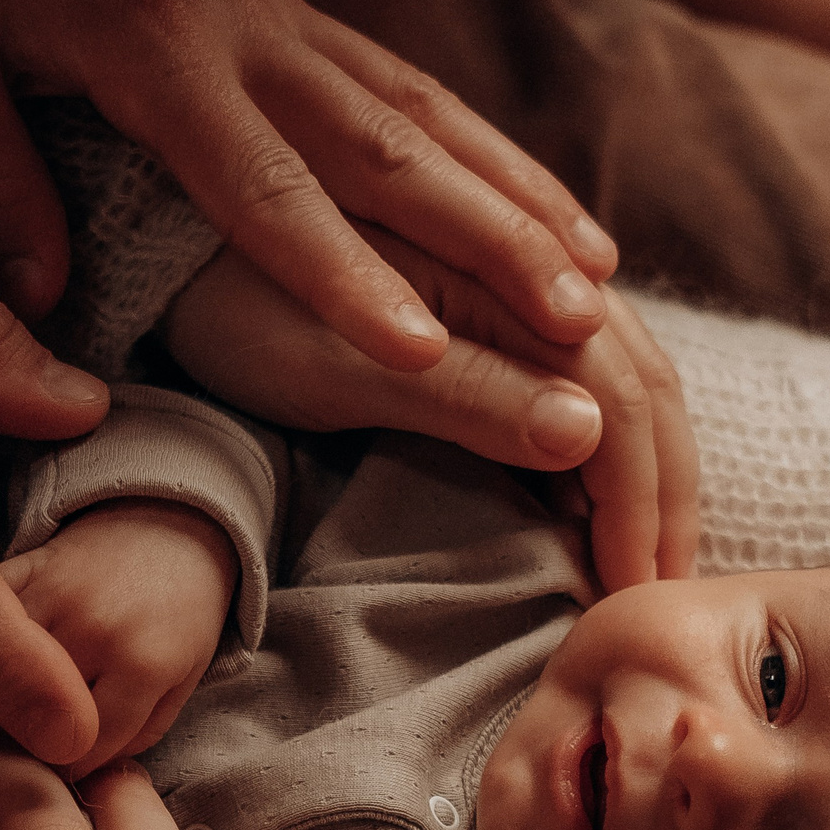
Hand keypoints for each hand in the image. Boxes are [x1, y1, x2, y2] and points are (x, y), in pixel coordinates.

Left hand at [0, 0, 615, 367]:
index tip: (421, 352)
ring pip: (427, 116)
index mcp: (158, 62)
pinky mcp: (299, 12)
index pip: (265, 192)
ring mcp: (287, 22)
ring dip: (516, 199)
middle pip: (391, 153)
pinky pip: (413, 87)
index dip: (345, 276)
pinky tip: (535, 202)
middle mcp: (249, 44)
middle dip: (490, 242)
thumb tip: (42, 303)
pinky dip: (487, 151)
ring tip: (596, 283)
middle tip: (575, 326)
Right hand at [0, 501, 241, 778]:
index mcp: (142, 664)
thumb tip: (74, 774)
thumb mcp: (181, 682)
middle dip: (12, 741)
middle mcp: (93, 631)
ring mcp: (54, 594)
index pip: (84, 746)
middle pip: (30, 710)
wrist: (174, 529)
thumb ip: (136, 734)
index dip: (63, 772)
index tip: (46, 780)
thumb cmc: (179, 617)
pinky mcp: (27, 564)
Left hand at [165, 239, 697, 590]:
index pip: (621, 404)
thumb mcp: (341, 371)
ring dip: (649, 463)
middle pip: (642, 385)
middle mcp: (528, 264)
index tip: (637, 598)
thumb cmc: (236, 307)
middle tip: (664, 594)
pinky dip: (608, 424)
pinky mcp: (485, 282)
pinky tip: (595, 477)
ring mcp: (513, 268)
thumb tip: (592, 435)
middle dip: (663, 495)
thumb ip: (466, 396)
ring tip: (648, 551)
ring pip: (625, 366)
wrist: (166, 231)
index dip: (639, 507)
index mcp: (505, 283)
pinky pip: (581, 353)